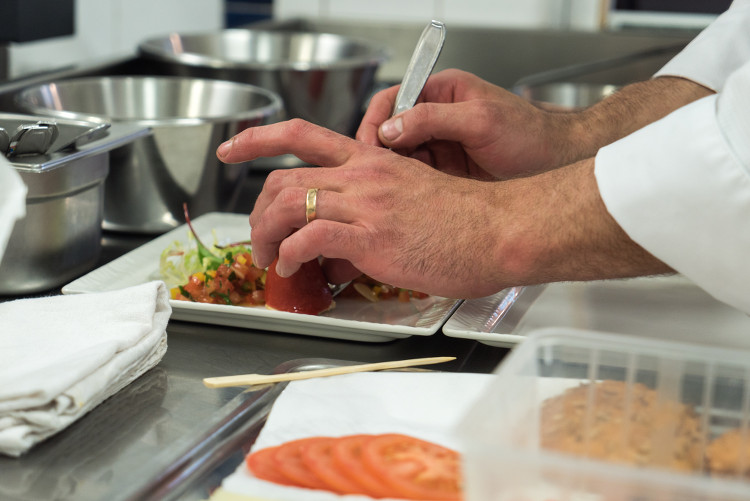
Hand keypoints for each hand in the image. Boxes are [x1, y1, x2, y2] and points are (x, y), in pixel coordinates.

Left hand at [218, 119, 512, 297]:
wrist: (500, 230)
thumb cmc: (465, 222)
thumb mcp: (412, 200)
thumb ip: (371, 210)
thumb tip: (340, 243)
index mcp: (371, 162)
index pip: (302, 135)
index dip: (257, 138)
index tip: (231, 147)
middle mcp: (362, 177)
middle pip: (283, 178)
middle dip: (256, 211)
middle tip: (256, 237)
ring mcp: (366, 205)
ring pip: (288, 205)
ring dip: (265, 235)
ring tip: (268, 258)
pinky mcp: (372, 237)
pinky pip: (310, 239)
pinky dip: (290, 256)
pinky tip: (293, 269)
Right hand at [356, 69, 580, 178]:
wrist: (556, 165)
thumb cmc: (530, 135)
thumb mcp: (482, 121)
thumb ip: (434, 119)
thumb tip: (392, 128)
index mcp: (442, 93)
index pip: (393, 100)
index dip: (376, 123)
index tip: (368, 146)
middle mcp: (436, 117)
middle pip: (389, 131)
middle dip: (378, 153)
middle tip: (373, 175)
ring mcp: (439, 145)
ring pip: (398, 157)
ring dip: (391, 173)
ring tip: (387, 190)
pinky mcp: (444, 171)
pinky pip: (414, 177)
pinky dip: (405, 187)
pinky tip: (404, 199)